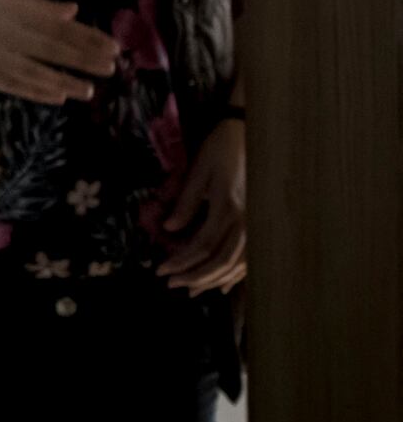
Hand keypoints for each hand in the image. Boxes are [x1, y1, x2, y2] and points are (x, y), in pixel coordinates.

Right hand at [0, 0, 118, 102]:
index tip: (112, 46)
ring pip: (36, 72)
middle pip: (51, 48)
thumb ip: (36, 8)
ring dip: (65, 81)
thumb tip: (72, 12)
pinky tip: (58, 97)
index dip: (86, 37)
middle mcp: (6, 34)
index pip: (57, 25)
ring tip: (90, 90)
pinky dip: (38, 92)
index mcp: (12, 12)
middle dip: (83, 59)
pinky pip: (15, 86)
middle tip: (111, 67)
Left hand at [157, 116, 245, 293]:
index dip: (180, 261)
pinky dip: (236, 274)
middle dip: (194, 276)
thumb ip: (186, 202)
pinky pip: (250, 256)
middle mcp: (246, 221)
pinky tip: (223, 284)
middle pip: (221, 261)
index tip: (160, 271)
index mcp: (227, 207)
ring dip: (213, 279)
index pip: (201, 246)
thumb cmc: (220, 148)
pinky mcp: (260, 222)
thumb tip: (169, 229)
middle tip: (171, 284)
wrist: (250, 133)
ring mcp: (257, 223)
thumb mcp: (198, 171)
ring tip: (191, 288)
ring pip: (237, 264)